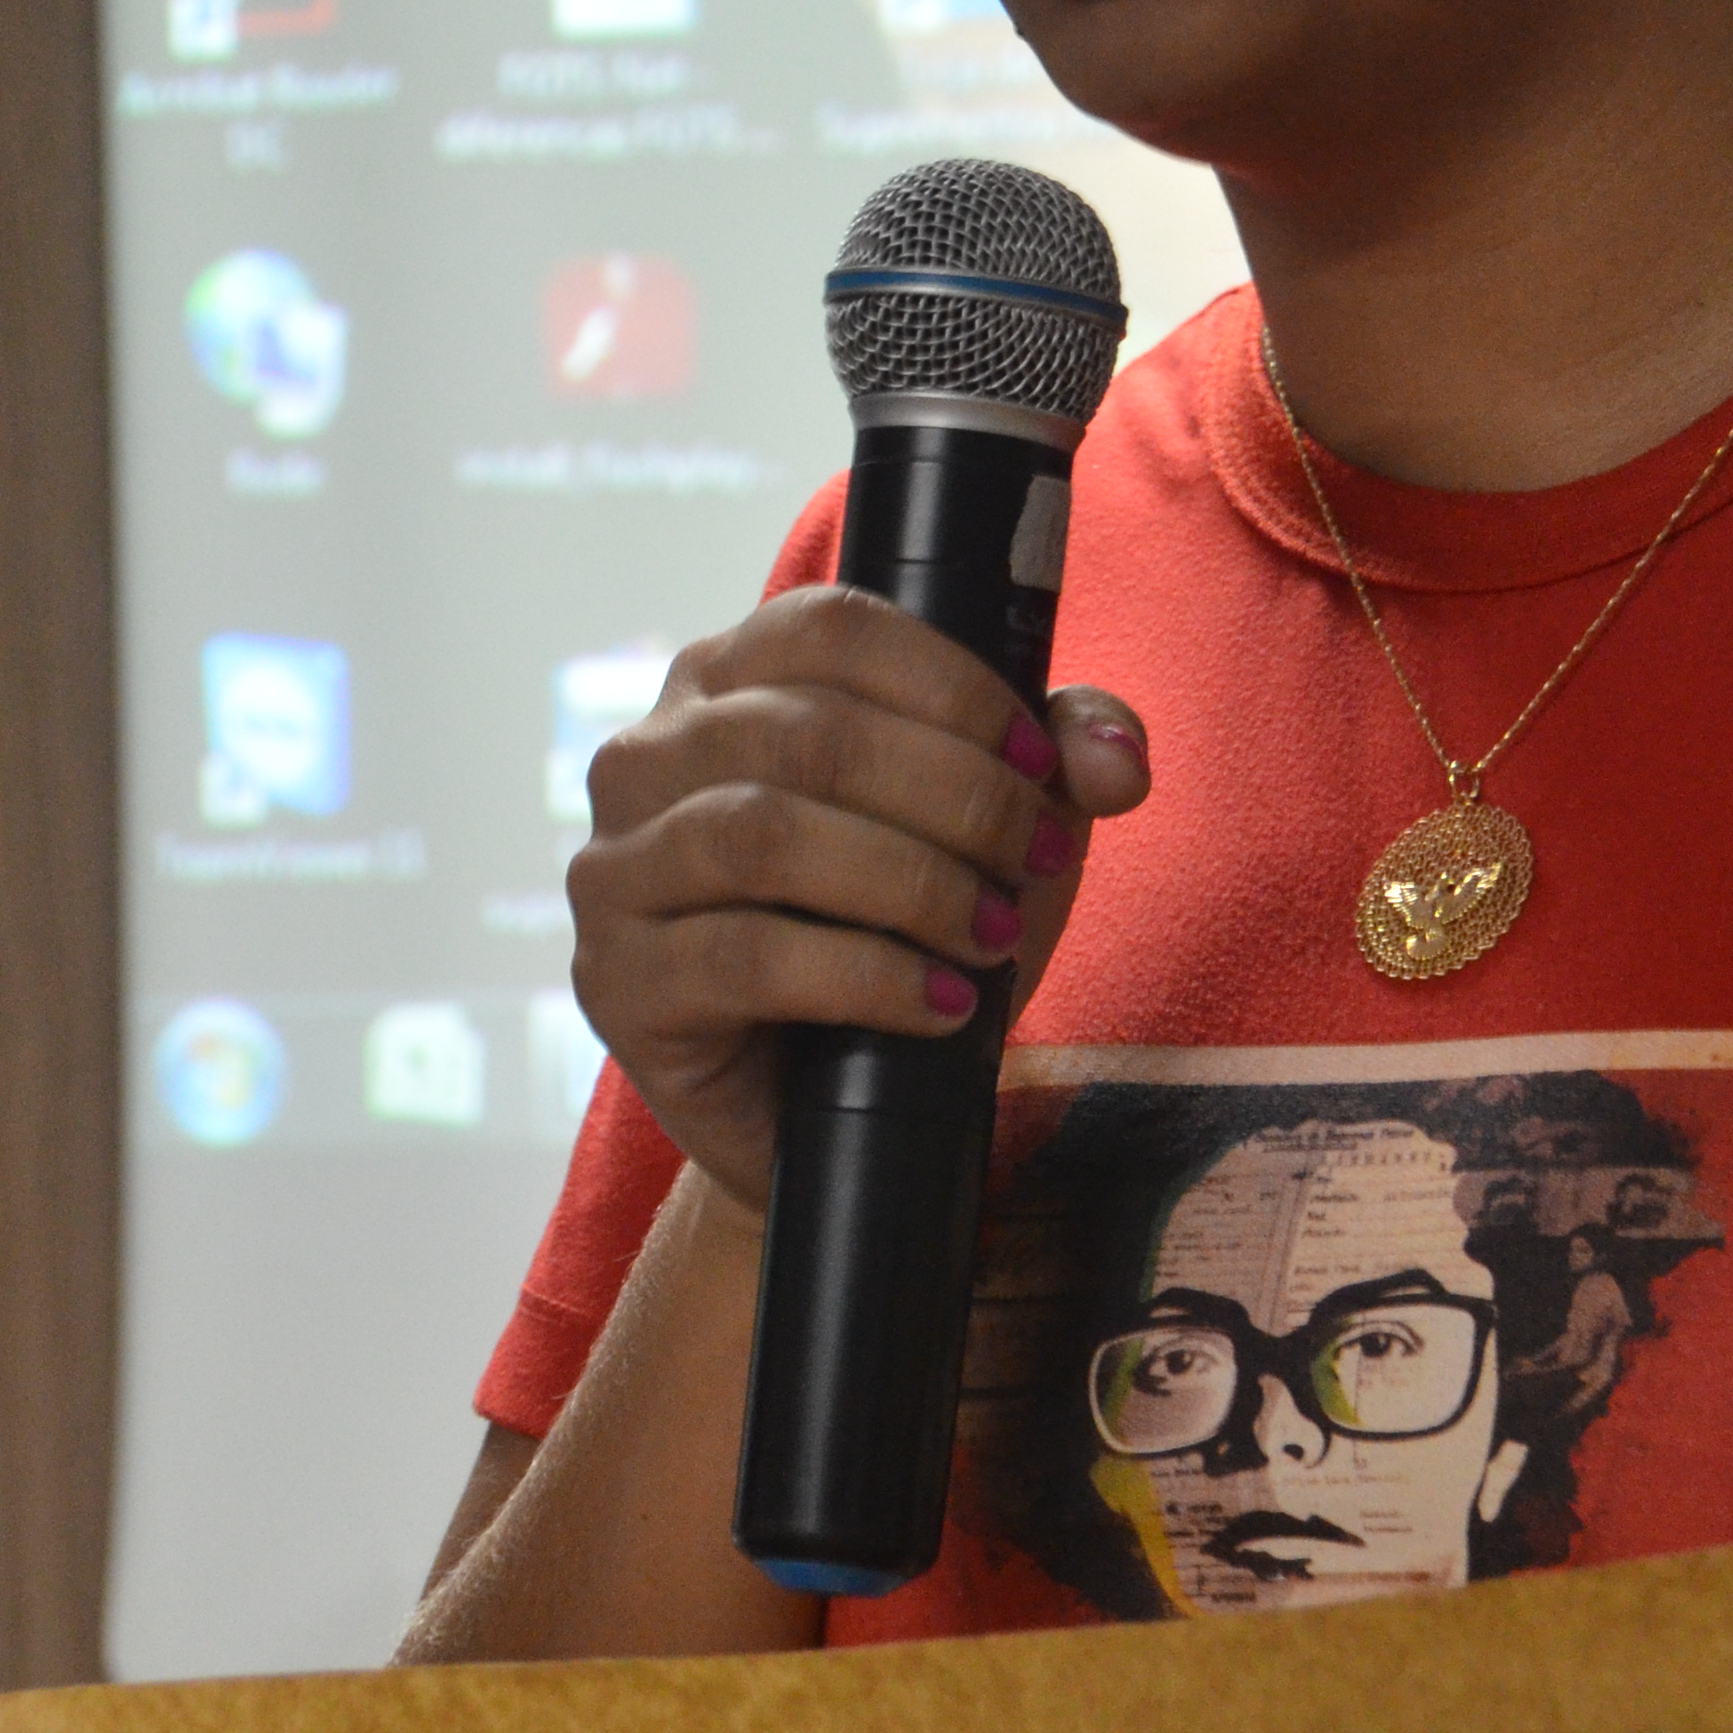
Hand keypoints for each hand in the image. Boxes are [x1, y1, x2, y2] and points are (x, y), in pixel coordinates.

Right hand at [571, 584, 1151, 1201]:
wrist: (829, 1103)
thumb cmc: (904, 925)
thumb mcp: (992, 821)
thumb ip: (1059, 756)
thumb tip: (1116, 760)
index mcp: (724, 679)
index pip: (830, 629)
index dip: (951, 687)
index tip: (1040, 760)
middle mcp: (646, 756)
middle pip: (807, 733)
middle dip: (954, 795)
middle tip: (1033, 858)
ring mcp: (616, 870)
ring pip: (765, 834)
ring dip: (912, 882)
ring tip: (994, 934)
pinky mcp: (620, 984)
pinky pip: (746, 956)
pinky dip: (869, 976)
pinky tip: (942, 1005)